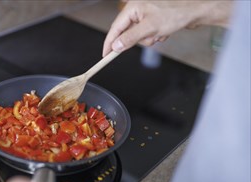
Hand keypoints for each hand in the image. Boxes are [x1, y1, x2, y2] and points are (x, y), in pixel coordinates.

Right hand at [103, 0, 232, 55]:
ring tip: (160, 32)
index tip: (105, 55)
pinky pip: (147, 36)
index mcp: (132, 8)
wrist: (194, 11)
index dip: (109, 43)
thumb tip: (116, 46)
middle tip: (150, 37)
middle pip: (127, 34)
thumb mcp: (150, 28)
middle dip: (139, 40)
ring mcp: (144, 16)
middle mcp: (136, 10)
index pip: (115, 29)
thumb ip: (130, 38)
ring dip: (149, 39)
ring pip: (138, 37)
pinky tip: (163, 31)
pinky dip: (154, 37)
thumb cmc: (175, 13)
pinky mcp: (152, 21)